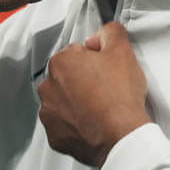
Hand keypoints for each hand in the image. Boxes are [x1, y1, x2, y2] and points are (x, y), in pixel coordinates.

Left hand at [38, 22, 150, 166]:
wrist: (121, 137)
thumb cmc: (120, 95)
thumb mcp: (123, 51)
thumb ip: (111, 32)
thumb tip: (101, 34)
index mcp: (60, 62)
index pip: (77, 54)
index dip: (95, 61)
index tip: (107, 72)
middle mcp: (47, 87)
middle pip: (67, 78)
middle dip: (83, 82)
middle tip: (106, 91)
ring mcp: (49, 114)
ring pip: (63, 101)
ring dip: (77, 103)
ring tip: (100, 110)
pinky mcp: (55, 136)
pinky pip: (64, 126)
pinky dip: (75, 125)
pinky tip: (93, 125)